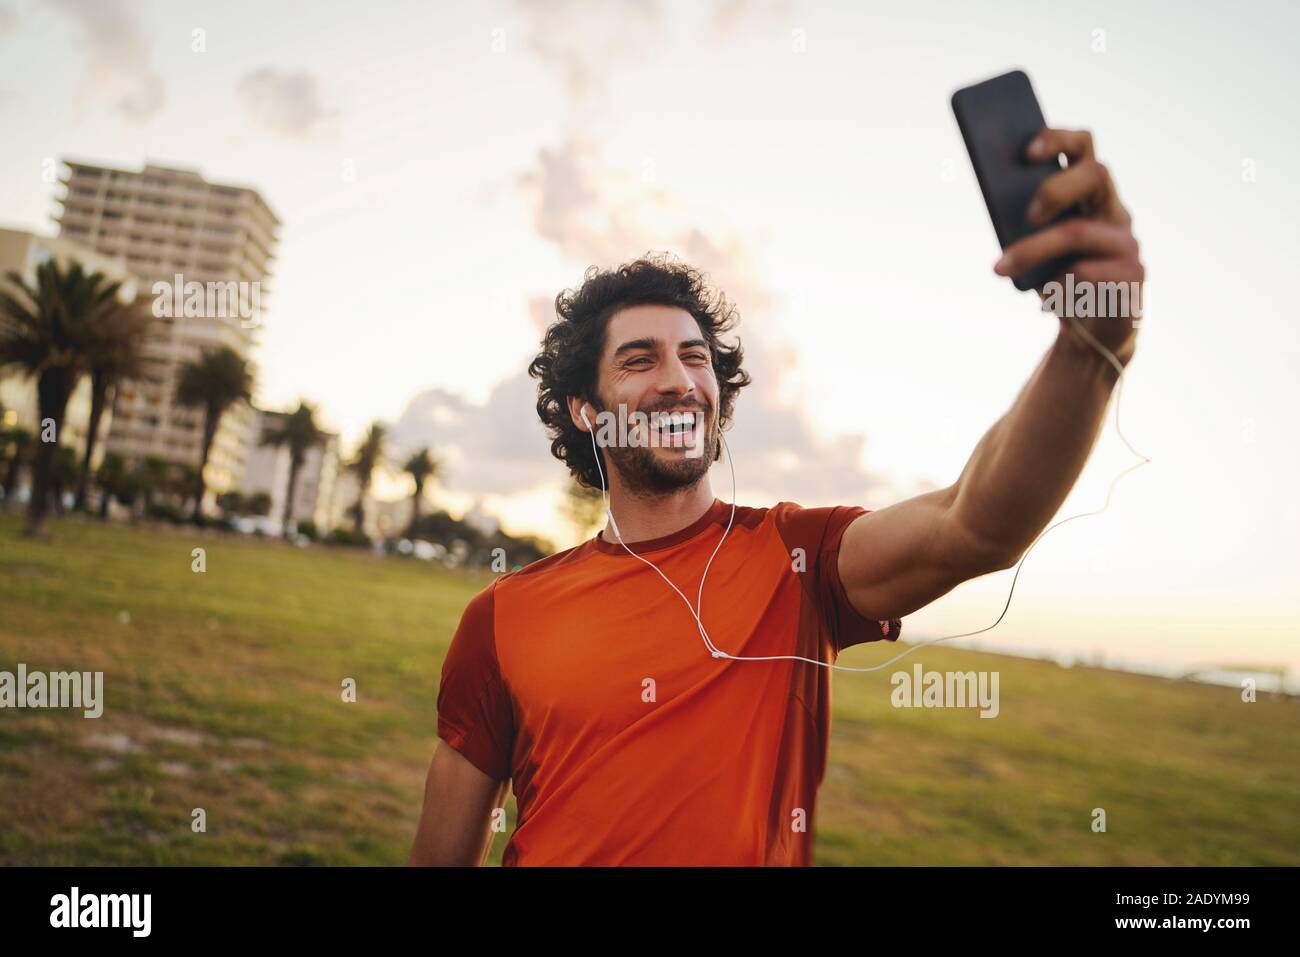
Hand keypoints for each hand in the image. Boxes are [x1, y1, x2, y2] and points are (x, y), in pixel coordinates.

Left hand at [992, 127, 1143, 367]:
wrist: (1091, 332)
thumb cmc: (1059, 280)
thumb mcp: (1038, 246)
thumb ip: (1026, 221)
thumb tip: (995, 197)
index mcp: (1090, 194)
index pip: (1084, 148)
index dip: (1058, 138)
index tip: (1026, 150)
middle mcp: (1113, 211)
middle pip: (1095, 174)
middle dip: (1055, 189)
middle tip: (1026, 214)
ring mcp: (1127, 242)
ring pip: (1079, 231)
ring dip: (1033, 250)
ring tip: (999, 268)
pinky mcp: (1132, 276)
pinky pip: (1088, 273)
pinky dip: (1057, 285)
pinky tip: (1045, 301)